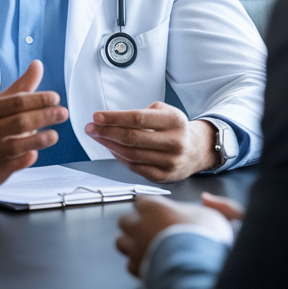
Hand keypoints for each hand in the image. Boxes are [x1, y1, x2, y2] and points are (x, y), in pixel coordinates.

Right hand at [0, 61, 67, 185]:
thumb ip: (20, 87)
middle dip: (45, 116)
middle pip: (20, 122)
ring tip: (53, 135)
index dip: (39, 99)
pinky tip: (34, 152)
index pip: (16, 102)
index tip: (55, 98)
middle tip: (63, 113)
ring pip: (19, 145)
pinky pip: (17, 164)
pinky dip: (28, 157)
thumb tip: (38, 65)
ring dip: (41, 139)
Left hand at [84, 101, 218, 181]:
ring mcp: (170, 161)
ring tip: (97, 137)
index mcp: (174, 121)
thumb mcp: (165, 112)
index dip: (114, 118)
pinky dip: (120, 158)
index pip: (138, 119)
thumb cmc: (174, 128)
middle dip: (107, 132)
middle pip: (132, 138)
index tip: (96, 116)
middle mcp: (174, 142)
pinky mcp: (164, 176)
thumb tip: (109, 121)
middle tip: (90, 128)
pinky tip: (111, 149)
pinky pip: (135, 167)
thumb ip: (142, 114)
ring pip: (131, 155)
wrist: (197, 150)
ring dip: (109, 146)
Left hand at [116, 195, 234, 276]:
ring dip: (131, 244)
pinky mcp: (137, 268)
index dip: (149, 206)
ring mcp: (135, 247)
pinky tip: (149, 264)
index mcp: (154, 207)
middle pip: (125, 220)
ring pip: (121, 242)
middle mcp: (139, 225)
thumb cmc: (206, 238)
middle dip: (134, 224)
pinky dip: (137, 264)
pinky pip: (130, 264)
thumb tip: (206, 198)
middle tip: (149, 229)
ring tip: (144, 247)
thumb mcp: (220, 214)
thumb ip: (217, 204)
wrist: (198, 266)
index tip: (155, 210)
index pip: (141, 200)